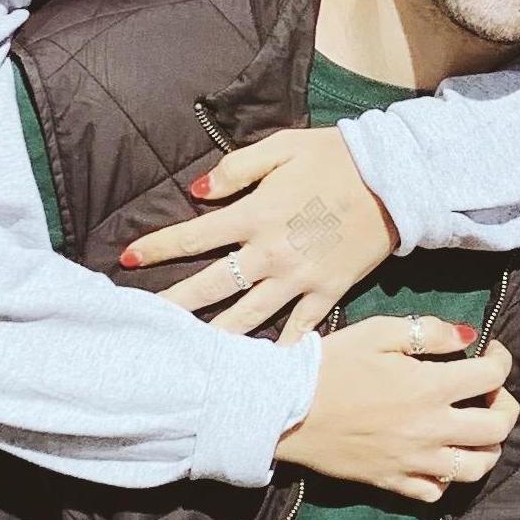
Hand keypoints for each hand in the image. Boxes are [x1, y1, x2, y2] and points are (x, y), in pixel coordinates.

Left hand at [118, 125, 396, 340]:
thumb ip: (236, 169)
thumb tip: (196, 192)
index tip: (126, 260)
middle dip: (173, 306)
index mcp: (254, 215)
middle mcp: (270, 253)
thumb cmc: (334, 158)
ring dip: (215, 337)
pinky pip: (299, 329)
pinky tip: (258, 371)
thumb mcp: (281, 148)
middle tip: (142, 325)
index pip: (193, 236)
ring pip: (247, 317)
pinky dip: (280, 350)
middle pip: (210, 287)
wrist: (394, 179)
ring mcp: (299, 279)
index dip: (156, 247)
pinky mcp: (327, 293)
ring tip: (188, 358)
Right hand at [273, 318, 518, 503]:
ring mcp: (414, 461)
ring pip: (477, 468)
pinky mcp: (393, 482)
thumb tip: (468, 338)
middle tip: (490, 394)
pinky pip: (436, 492)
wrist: (285, 410)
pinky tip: (438, 458)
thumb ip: (428, 332)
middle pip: (498, 428)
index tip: (490, 352)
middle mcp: (430, 429)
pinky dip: (446, 477)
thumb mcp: (378, 332)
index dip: (501, 359)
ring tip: (474, 431)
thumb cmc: (329, 365)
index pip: (492, 376)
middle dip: (506, 406)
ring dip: (487, 447)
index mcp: (430, 387)